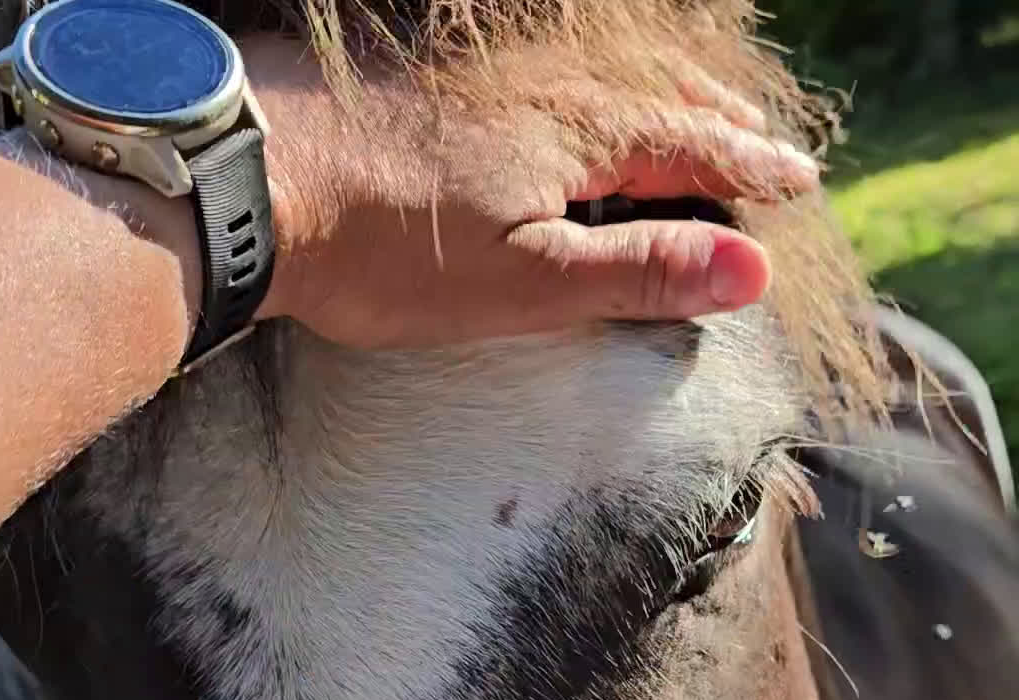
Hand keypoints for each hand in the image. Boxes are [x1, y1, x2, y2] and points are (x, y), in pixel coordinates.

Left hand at [244, 40, 819, 348]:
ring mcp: (476, 72)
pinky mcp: (418, 72)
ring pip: (594, 75)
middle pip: (652, 99)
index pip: (692, 148)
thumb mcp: (525, 284)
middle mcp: (539, 84)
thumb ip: (638, 274)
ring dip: (652, 95)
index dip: (749, 170)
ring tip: (683, 110)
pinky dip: (575, 81)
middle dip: (715, 123)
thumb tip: (749, 271)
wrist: (248, 179)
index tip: (798, 182)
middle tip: (759, 138)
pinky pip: (529, 67)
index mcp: (578, 134)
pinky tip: (560, 95)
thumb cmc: (383, 250)